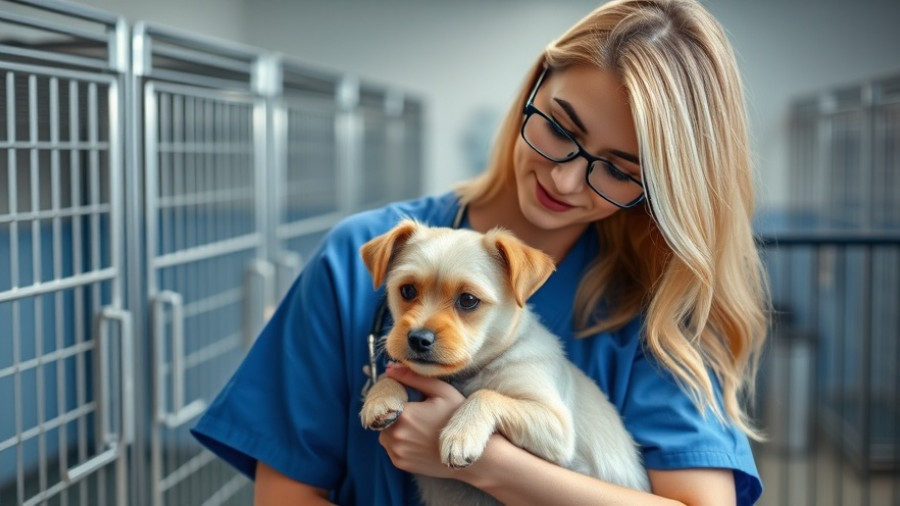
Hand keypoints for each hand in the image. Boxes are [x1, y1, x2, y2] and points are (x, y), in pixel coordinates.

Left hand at [377, 364, 465, 478]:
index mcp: (404, 414)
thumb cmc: (457, 418)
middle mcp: (396, 435)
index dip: (393, 395)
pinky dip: (399, 442)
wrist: (470, 453)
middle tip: (416, 412)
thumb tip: (389, 369)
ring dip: (394, 427)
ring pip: (384, 433)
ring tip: (417, 426)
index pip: (384, 398)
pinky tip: (417, 439)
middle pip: (383, 416)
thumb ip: (413, 378)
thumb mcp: (441, 391)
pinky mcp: (401, 463)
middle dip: (395, 412)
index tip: (406, 396)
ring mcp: (397, 451)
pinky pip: (390, 448)